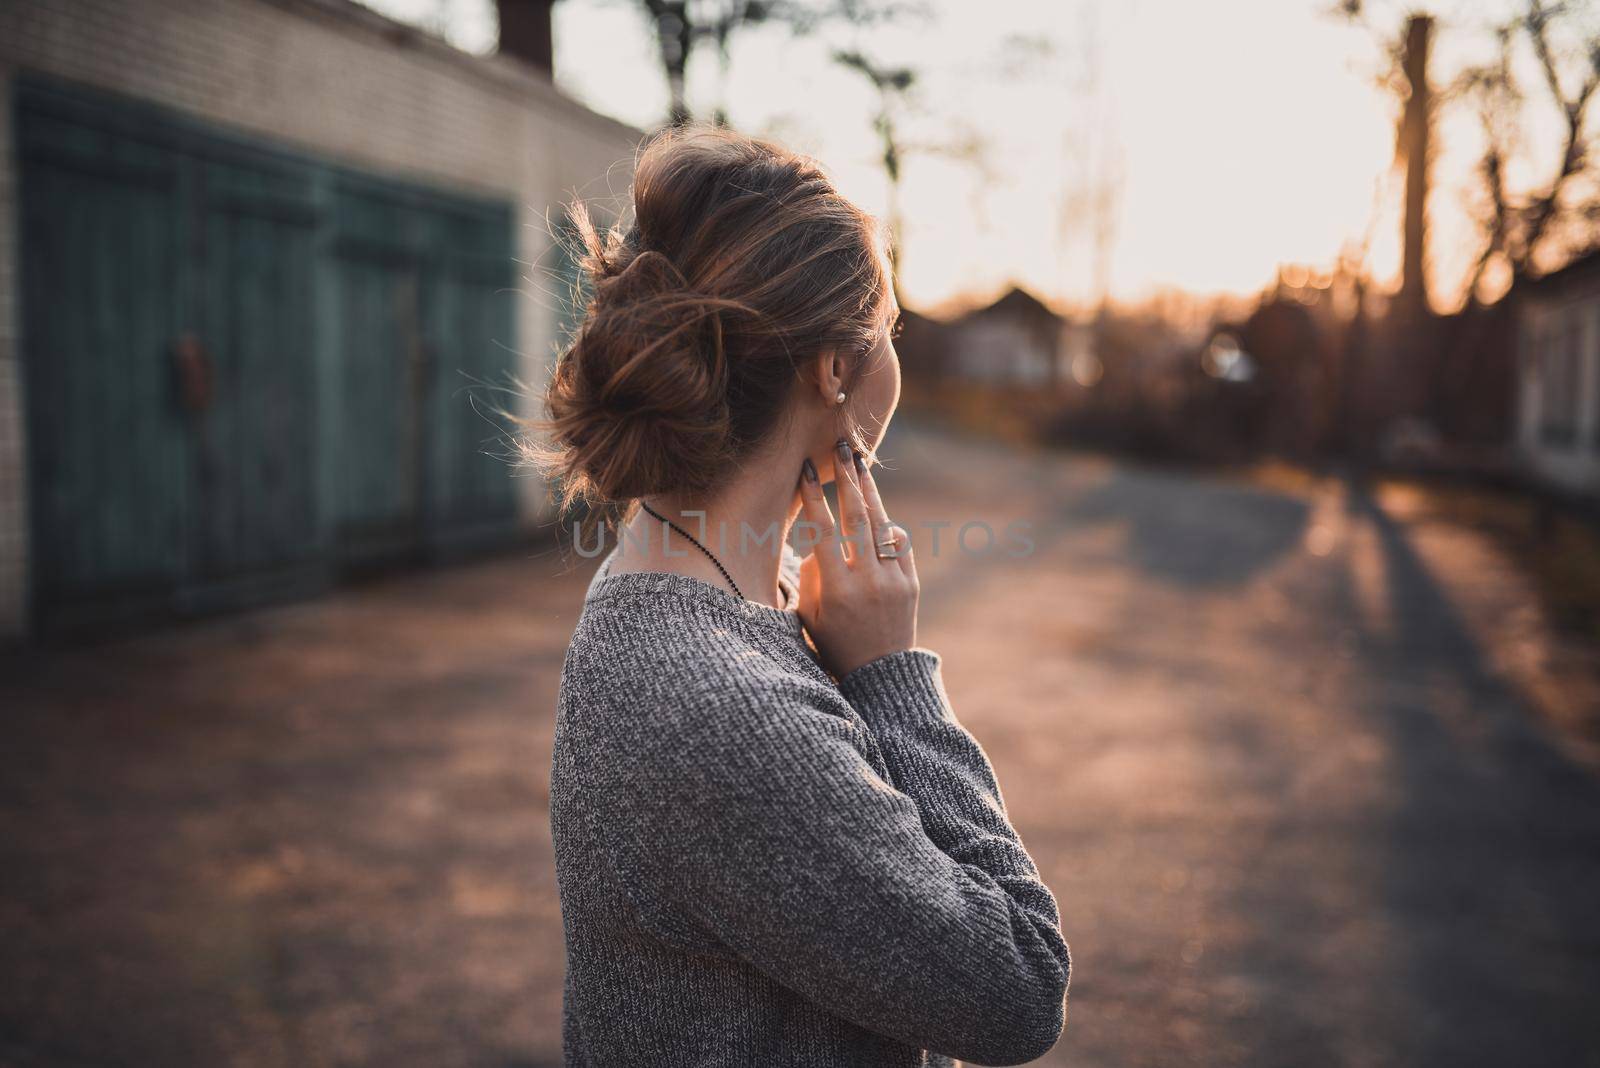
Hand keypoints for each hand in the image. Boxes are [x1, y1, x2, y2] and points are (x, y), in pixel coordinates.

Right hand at [795, 440, 918, 678]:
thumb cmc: (836, 646)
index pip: (823, 532)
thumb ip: (810, 577)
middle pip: (857, 518)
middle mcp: (868, 581)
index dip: (813, 497)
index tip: (805, 469)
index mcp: (838, 590)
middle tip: (841, 448)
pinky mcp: (911, 584)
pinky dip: (888, 525)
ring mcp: (894, 581)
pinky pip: (901, 543)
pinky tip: (876, 512)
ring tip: (859, 465)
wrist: (881, 676)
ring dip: (869, 492)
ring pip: (882, 525)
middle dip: (847, 479)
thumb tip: (815, 541)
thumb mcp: (811, 617)